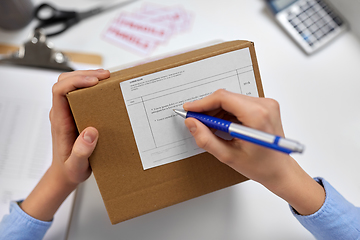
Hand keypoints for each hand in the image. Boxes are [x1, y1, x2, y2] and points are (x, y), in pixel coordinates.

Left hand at [21, 69, 109, 220]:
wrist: (64, 174)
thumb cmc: (69, 170)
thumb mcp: (76, 167)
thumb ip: (81, 152)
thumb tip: (90, 132)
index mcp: (60, 121)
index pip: (59, 91)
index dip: (75, 82)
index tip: (94, 83)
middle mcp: (61, 113)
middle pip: (64, 81)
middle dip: (84, 74)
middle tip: (105, 76)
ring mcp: (67, 112)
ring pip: (71, 84)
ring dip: (88, 77)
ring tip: (107, 78)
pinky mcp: (74, 113)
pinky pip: (79, 93)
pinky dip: (91, 85)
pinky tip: (104, 87)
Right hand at [183, 89, 288, 184]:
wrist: (280, 170)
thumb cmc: (261, 166)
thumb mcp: (228, 156)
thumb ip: (206, 139)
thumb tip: (192, 123)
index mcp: (257, 115)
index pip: (223, 98)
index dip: (202, 103)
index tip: (189, 110)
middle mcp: (264, 105)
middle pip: (226, 97)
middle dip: (208, 109)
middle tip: (196, 122)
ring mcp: (266, 104)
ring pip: (231, 100)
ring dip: (217, 112)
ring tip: (210, 128)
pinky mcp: (264, 106)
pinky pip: (238, 103)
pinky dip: (226, 113)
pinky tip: (222, 127)